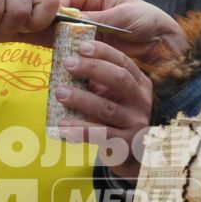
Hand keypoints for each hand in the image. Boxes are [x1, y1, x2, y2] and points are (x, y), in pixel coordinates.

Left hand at [53, 40, 153, 179]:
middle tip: (68, 64)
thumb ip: (99, 82)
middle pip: (119, 80)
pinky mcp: (124, 144)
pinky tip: (62, 126)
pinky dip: (80, 130)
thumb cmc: (117, 119)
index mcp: (140, 84)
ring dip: (81, 99)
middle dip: (93, 69)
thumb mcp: (115, 97)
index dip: (104, 52)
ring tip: (59, 93)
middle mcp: (141, 102)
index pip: (124, 62)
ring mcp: (135, 124)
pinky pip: (100, 135)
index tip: (82, 46)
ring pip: (107, 108)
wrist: (133, 155)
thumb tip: (68, 62)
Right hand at [59, 0, 190, 70]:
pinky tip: (61, 59)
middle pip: (66, 18)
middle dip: (54, 26)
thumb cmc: (147, 20)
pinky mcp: (95, 50)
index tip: (48, 19)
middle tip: (41, 36)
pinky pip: (78, 50)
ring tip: (48, 48)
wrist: (164, 43)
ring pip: (69, 35)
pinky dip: (70, 54)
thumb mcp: (123, 15)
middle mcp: (91, 14)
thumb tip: (72, 18)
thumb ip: (98, 17)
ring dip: (59, 42)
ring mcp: (92, 33)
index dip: (57, 8)